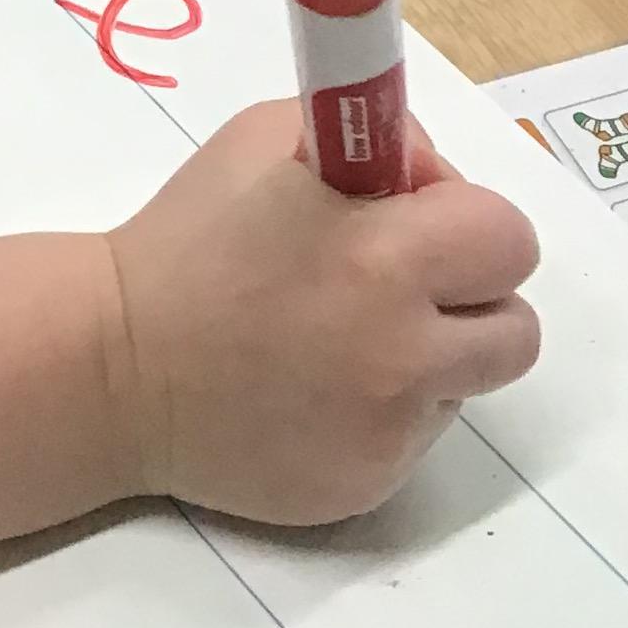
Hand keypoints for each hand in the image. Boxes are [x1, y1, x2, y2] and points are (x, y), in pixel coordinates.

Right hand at [102, 100, 540, 526]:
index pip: (508, 238)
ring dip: (431, 355)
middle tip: (400, 282)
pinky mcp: (366, 488)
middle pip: (514, 329)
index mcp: (384, 260)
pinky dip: (380, 410)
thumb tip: (430, 177)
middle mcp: (402, 354)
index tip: (411, 217)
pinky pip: (413, 438)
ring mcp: (388, 433)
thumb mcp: (270, 139)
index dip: (464, 220)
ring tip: (345, 337)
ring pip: (467, 385)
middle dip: (468, 295)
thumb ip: (371, 142)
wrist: (112, 366)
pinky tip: (310, 389)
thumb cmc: (189, 238)